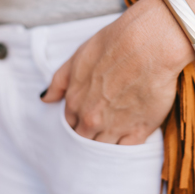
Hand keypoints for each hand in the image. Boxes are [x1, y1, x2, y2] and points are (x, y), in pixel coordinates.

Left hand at [41, 0, 194, 144]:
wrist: (148, 43)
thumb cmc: (114, 44)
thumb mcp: (78, 57)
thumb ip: (60, 81)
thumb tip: (46, 99)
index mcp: (75, 102)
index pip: (70, 123)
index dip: (77, 120)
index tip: (87, 114)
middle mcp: (91, 119)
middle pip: (84, 140)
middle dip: (89, 135)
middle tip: (100, 125)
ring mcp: (115, 127)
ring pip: (103, 149)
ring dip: (105, 144)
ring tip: (115, 132)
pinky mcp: (140, 130)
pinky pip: (127, 150)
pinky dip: (125, 147)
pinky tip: (128, 137)